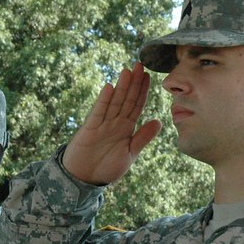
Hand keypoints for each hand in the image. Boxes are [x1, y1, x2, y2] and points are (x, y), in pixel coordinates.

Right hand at [61, 61, 161, 184]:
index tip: (148, 76)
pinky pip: (98, 113)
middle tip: (140, 65)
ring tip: (127, 71)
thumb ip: (143, 138)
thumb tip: (159, 121)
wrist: (84, 178)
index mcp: (126, 128)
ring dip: (121, 87)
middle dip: (134, 83)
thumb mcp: (129, 154)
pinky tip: (109, 88)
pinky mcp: (90, 128)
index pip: (136, 105)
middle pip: (126, 99)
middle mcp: (115, 122)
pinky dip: (103, 101)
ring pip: (114, 102)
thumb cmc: (106, 168)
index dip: (142, 91)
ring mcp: (102, 124)